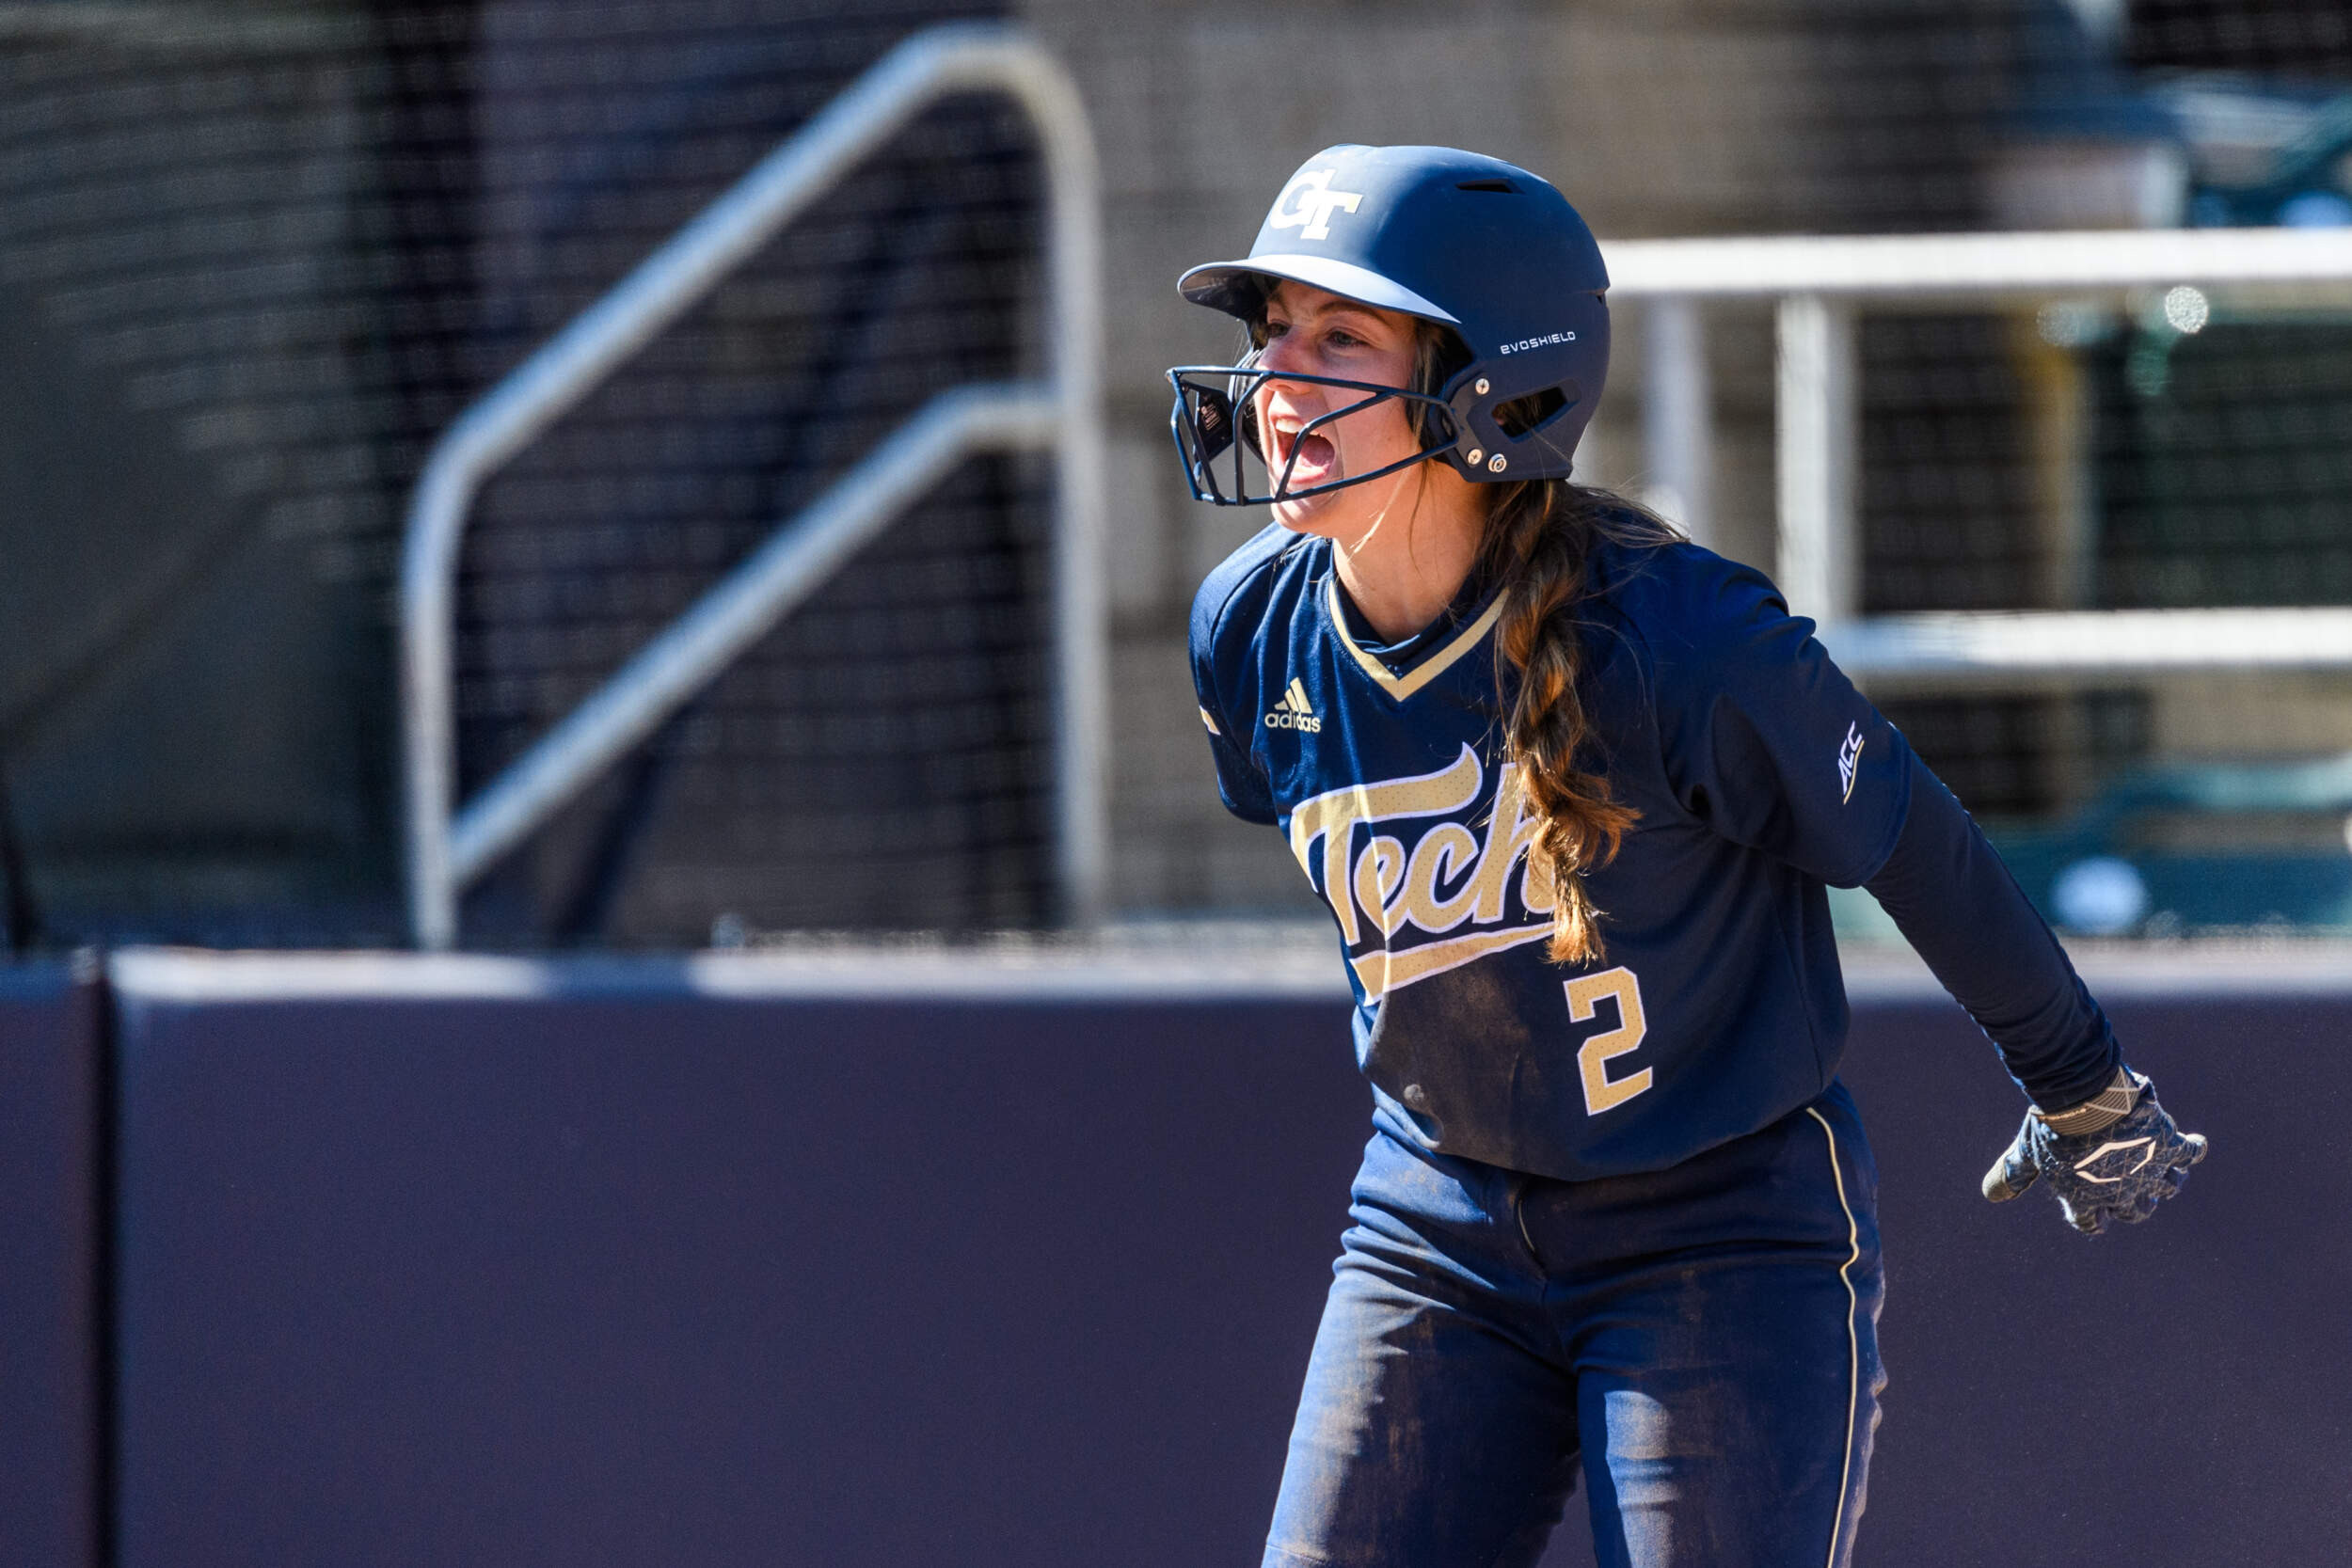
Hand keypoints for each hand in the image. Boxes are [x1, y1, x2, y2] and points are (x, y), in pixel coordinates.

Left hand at [1982, 1071, 2206, 1234]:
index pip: (2091, 1224)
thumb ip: (2012, 1174)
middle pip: (2137, 1211)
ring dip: (2167, 1180)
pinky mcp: (2170, 1147)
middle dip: (2138, 1203)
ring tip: (2164, 1166)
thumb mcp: (2027, 1152)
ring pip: (2169, 1187)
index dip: (2094, 1221)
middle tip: (2137, 1188)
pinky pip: (2191, 1154)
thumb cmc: (2050, 1128)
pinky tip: (2193, 1141)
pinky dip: (2194, 1147)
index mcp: (2085, 1199)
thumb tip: (1989, 1195)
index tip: (2099, 1218)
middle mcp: (2122, 1193)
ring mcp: (2149, 1171)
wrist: (2084, 1102)